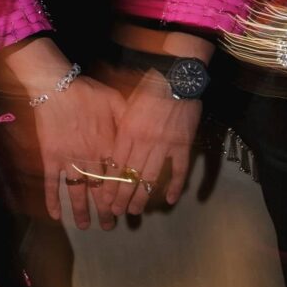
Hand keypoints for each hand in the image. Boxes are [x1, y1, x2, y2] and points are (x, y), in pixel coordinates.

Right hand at [27, 77, 129, 229]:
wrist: (56, 86)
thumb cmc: (86, 91)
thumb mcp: (115, 100)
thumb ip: (129, 119)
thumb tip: (142, 133)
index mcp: (108, 145)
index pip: (118, 177)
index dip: (122, 194)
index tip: (127, 208)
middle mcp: (90, 157)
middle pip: (99, 190)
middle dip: (105, 210)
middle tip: (109, 226)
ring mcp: (69, 159)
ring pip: (76, 191)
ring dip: (80, 211)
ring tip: (85, 226)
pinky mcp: (50, 157)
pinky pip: (51, 182)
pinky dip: (51, 199)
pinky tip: (54, 215)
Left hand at [110, 70, 204, 216]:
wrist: (176, 74)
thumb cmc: (148, 84)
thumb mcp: (125, 100)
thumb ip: (116, 120)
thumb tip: (103, 135)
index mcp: (128, 130)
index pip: (115, 165)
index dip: (109, 184)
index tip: (104, 198)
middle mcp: (144, 141)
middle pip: (130, 176)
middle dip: (122, 197)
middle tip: (116, 212)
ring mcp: (165, 144)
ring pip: (152, 177)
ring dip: (143, 196)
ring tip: (135, 211)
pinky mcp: (183, 144)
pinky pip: (180, 170)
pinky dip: (176, 185)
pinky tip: (171, 200)